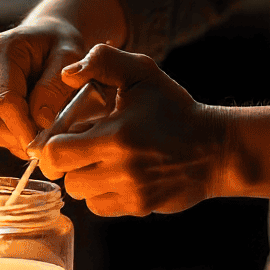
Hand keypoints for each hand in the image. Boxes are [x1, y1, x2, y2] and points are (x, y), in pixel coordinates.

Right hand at [0, 16, 88, 158]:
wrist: (47, 34)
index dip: (24, 128)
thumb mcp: (69, 56)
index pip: (6, 101)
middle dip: (24, 135)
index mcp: (2, 50)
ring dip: (21, 136)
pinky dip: (17, 132)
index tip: (44, 146)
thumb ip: (55, 87)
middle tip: (52, 139)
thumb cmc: (61, 42)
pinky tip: (35, 121)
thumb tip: (41, 121)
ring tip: (46, 126)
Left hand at [37, 44, 227, 215]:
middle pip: (66, 177)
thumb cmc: (174, 108)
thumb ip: (103, 61)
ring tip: (100, 159)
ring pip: (81, 194)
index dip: (52, 143)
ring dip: (83, 177)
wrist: (217, 148)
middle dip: (68, 161)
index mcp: (116, 136)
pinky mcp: (140, 208)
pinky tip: (114, 174)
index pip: (56, 152)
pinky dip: (100, 193)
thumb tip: (67, 74)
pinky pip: (100, 207)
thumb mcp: (143, 73)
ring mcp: (131, 193)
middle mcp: (122, 170)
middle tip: (82, 146)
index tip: (64, 134)